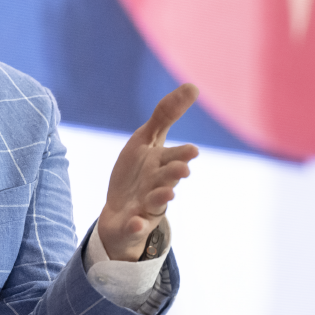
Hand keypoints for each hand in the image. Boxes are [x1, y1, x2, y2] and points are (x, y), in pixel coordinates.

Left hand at [97, 84, 199, 261]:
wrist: (120, 211)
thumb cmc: (137, 172)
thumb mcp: (146, 140)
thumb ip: (166, 115)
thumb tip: (194, 86)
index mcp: (162, 164)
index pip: (174, 157)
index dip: (181, 154)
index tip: (192, 150)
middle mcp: (159, 185)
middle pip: (167, 178)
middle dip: (174, 173)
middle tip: (183, 169)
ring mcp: (147, 206)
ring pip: (156, 201)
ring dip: (161, 196)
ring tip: (168, 192)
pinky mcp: (132, 224)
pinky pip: (135, 227)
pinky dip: (136, 225)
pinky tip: (135, 222)